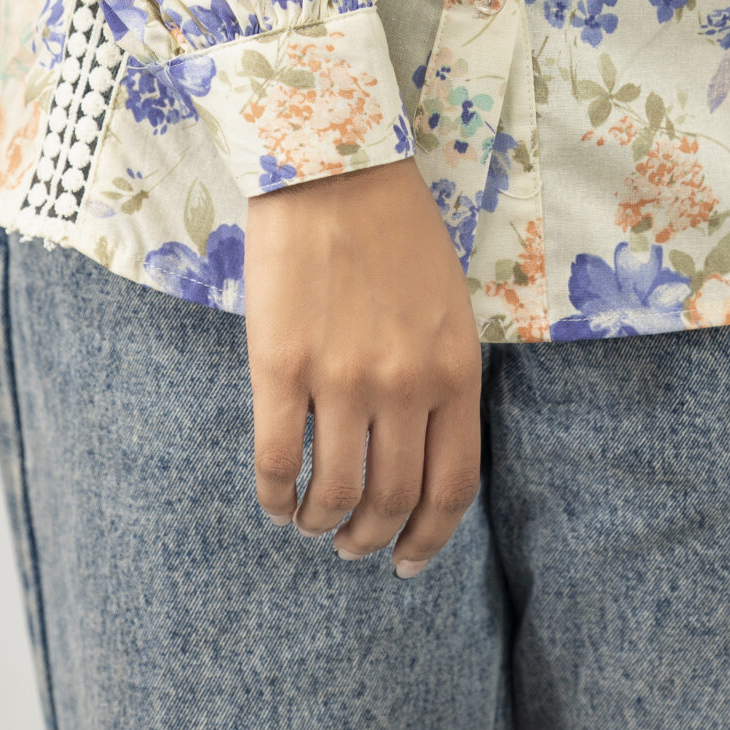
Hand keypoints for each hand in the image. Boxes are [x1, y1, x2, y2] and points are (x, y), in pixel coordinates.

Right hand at [247, 160, 483, 573]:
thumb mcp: (448, 307)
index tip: (409, 561)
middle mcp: (405, 385)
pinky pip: (275, 461)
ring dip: (320, 525)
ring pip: (333, 494)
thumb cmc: (396, 231)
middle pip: (391, 501)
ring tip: (310, 526)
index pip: (452, 487)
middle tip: (352, 547)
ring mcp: (341, 378)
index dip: (429, 538)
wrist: (333, 168)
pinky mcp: (280, 366)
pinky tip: (273, 501)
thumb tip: (423, 451)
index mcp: (455, 371)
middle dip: (370, 541)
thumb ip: (443, 378)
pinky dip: (274, 497)